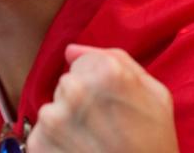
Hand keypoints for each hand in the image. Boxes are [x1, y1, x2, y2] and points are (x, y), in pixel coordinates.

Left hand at [25, 44, 177, 152]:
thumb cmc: (154, 145)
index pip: (82, 62)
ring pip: (53, 109)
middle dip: (81, 102)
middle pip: (67, 84)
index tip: (112, 107)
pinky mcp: (38, 142)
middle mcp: (75, 88)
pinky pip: (42, 134)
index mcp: (107, 71)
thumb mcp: (155, 96)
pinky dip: (56, 146)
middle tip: (104, 129)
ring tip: (92, 145)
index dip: (98, 85)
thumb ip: (117, 60)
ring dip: (67, 125)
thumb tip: (71, 50)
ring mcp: (53, 117)